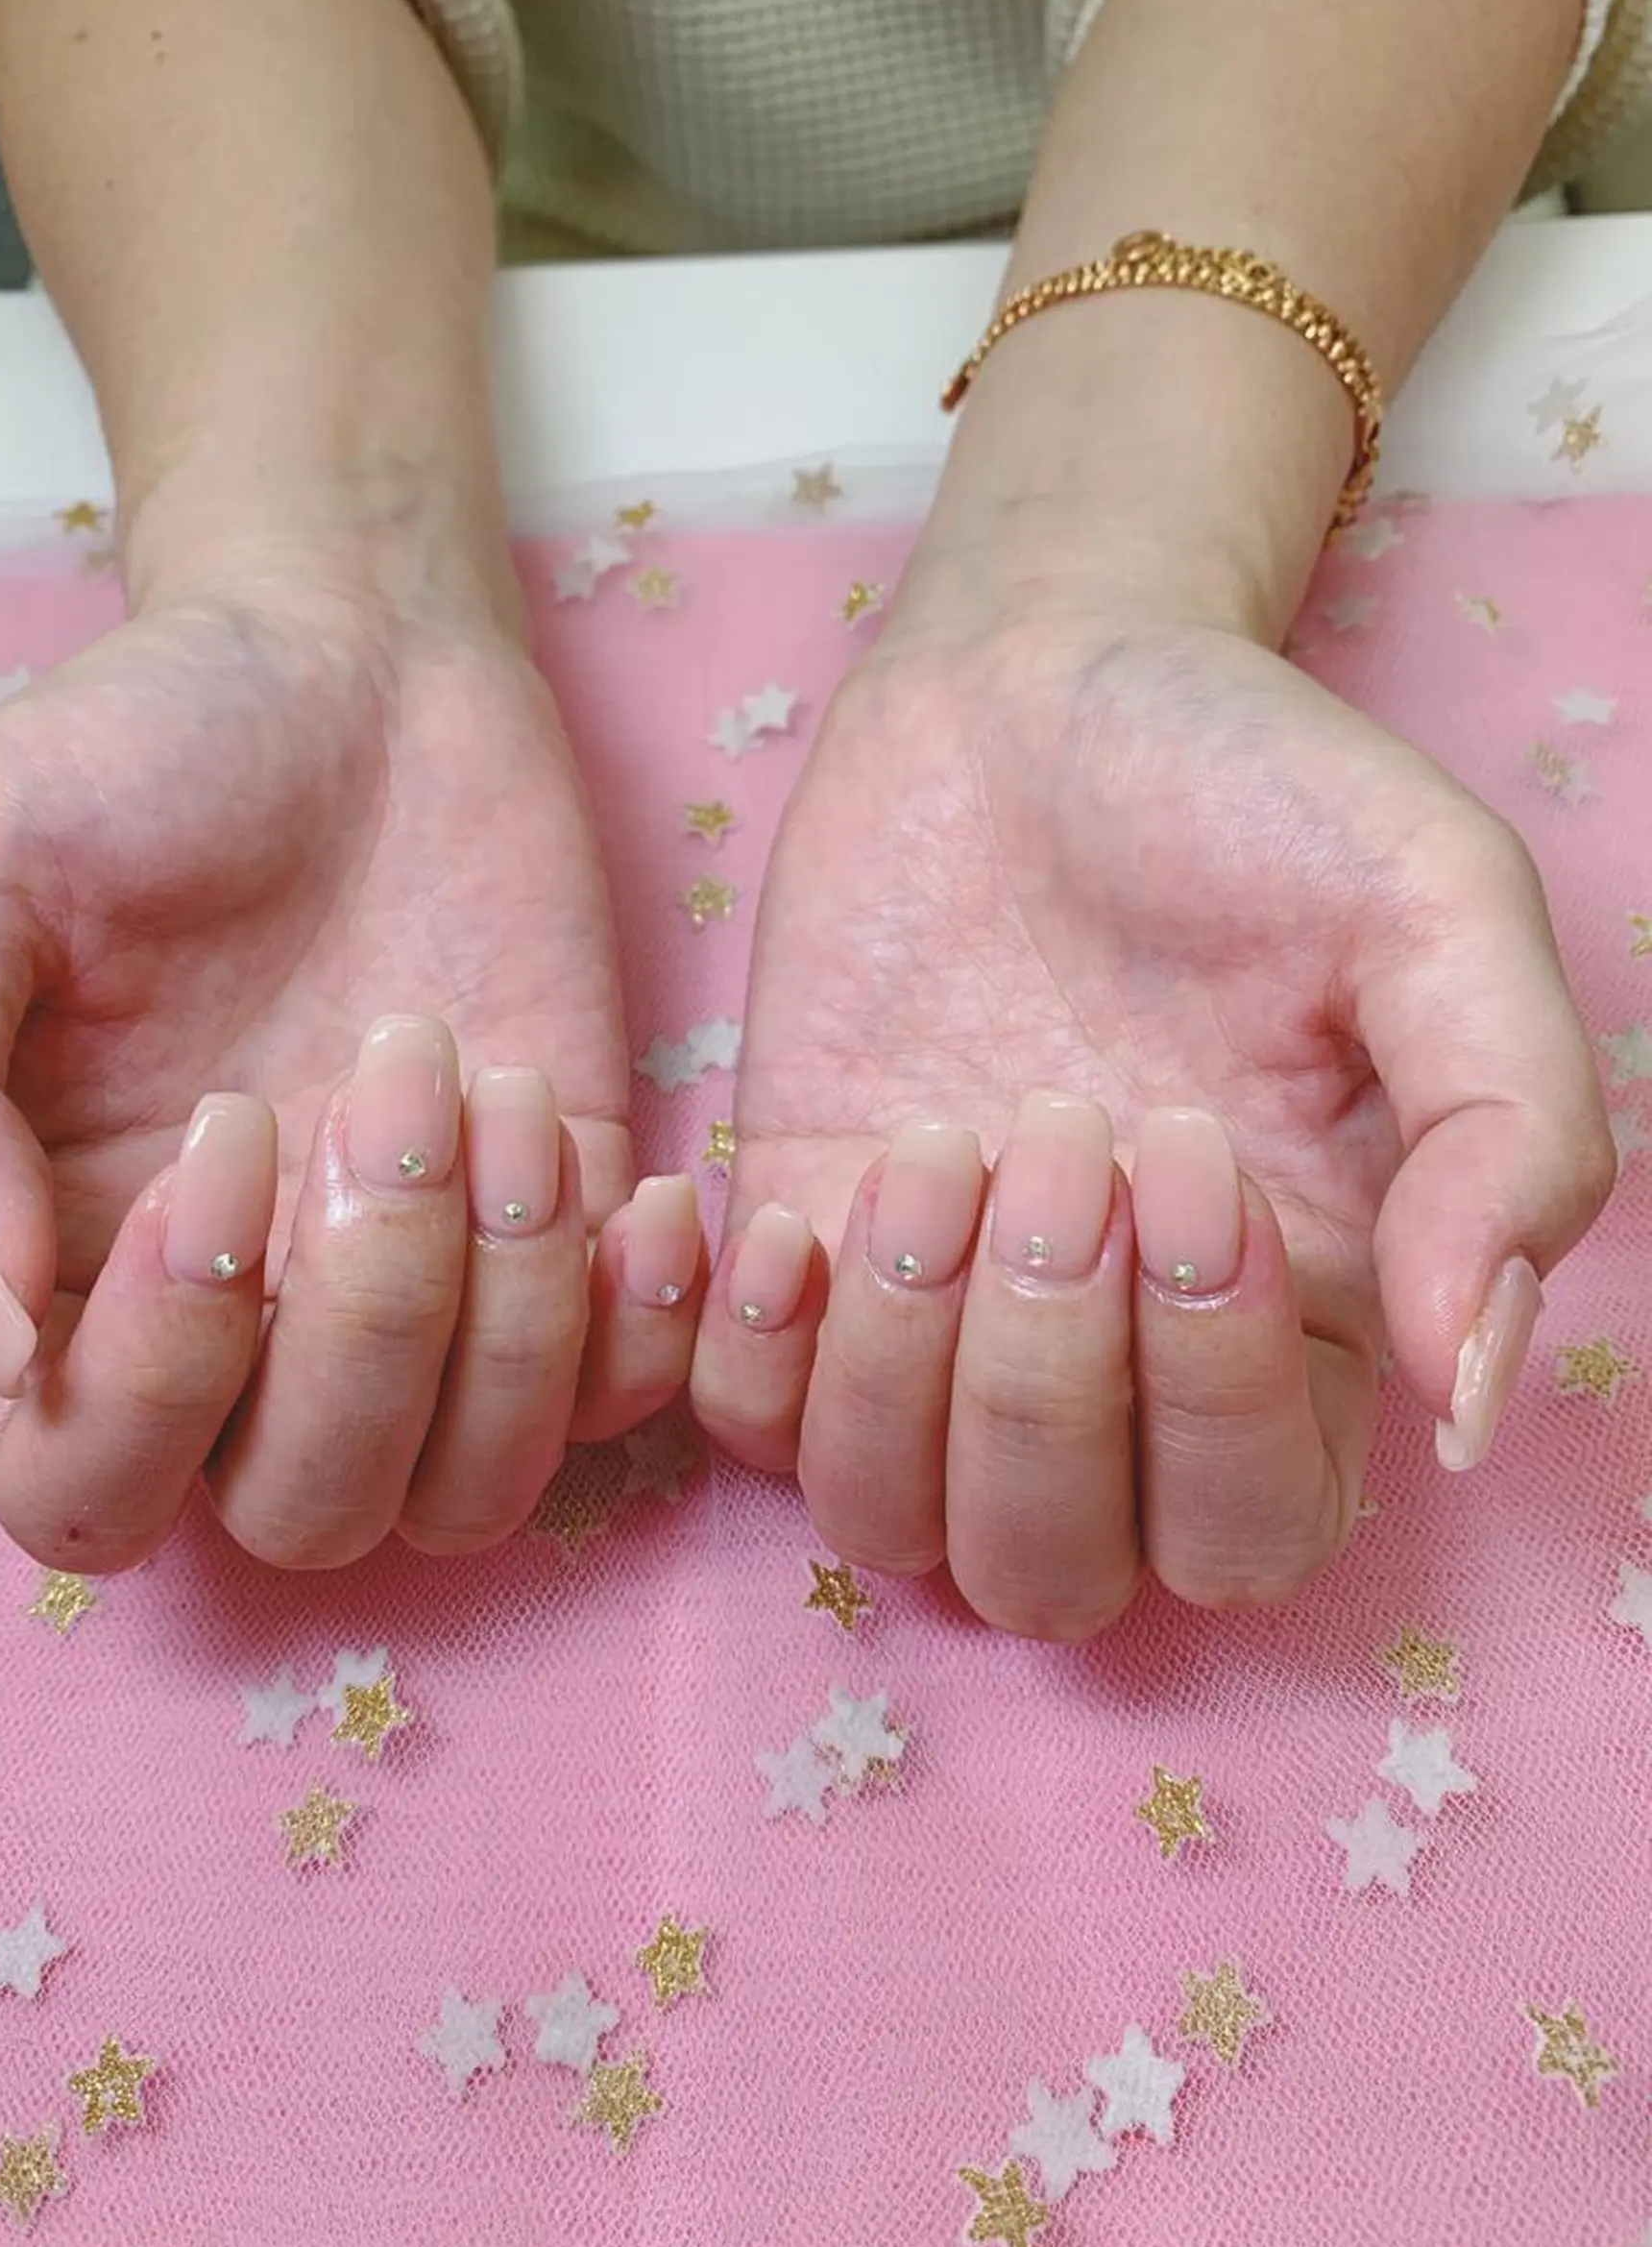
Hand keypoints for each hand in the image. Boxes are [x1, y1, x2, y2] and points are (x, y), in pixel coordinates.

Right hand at [0, 572, 701, 1570]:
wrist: (354, 668)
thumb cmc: (137, 758)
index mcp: (69, 1275)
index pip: (84, 1484)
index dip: (157, 1370)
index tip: (223, 1132)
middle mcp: (245, 1334)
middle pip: (302, 1515)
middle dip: (364, 1327)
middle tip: (378, 1087)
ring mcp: (418, 1304)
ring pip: (467, 1489)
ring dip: (505, 1317)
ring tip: (498, 1094)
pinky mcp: (561, 1250)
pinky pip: (622, 1407)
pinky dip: (641, 1329)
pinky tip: (635, 1183)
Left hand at [692, 607, 1612, 1633]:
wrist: (1031, 679)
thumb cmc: (1248, 790)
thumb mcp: (1436, 913)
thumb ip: (1512, 1138)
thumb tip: (1470, 1397)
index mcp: (1287, 1327)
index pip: (1255, 1526)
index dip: (1216, 1396)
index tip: (1192, 1153)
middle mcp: (1106, 1367)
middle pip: (1057, 1567)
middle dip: (1045, 1383)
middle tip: (1060, 1130)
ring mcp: (931, 1325)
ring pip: (889, 1524)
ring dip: (897, 1367)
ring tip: (933, 1139)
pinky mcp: (794, 1253)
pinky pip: (734, 1424)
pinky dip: (733, 1352)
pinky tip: (781, 1203)